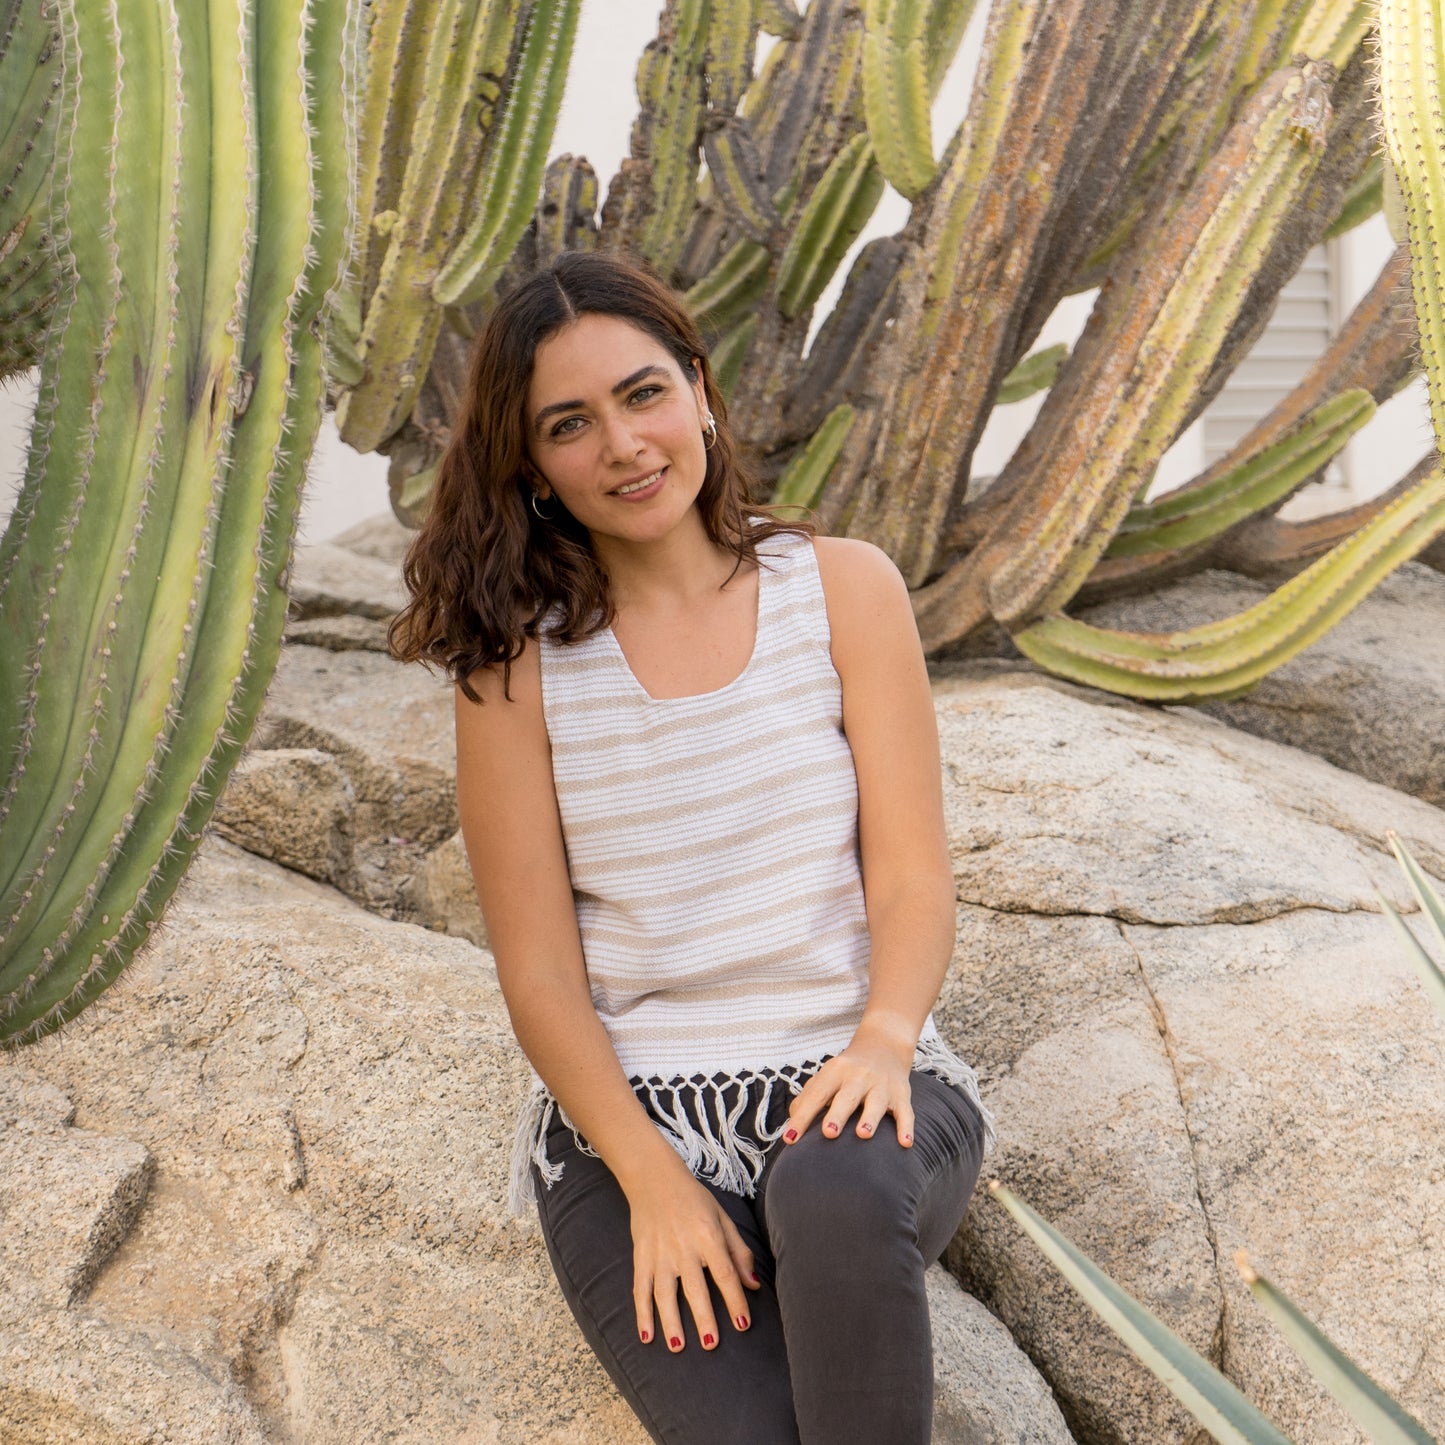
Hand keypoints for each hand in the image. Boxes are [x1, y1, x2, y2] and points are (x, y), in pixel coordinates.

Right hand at [626, 1159, 761, 1352]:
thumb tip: (753, 1285)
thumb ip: (739, 1251)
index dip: (735, 1300)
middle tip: (711, 1344)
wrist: (654, 1178)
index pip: (725, 1273)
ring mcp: (659, 1253)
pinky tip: (646, 1336)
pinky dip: (641, 1313)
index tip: (742, 1325)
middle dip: (703, 1318)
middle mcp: (684, 1246)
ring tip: (678, 1347)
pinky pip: (640, 1288)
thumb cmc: (694, 1199)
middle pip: (695, 1288)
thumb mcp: (722, 1217)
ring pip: (664, 1293)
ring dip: (670, 1322)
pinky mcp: (641, 1256)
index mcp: (708, 1235)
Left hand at [781, 1035, 914, 1146]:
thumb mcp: (826, 1077)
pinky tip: (905, 1143)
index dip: (803, 1117)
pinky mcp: (901, 1095)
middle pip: (847, 1096)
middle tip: (828, 1133)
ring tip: (863, 1134)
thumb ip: (808, 1098)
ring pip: (877, 1102)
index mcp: (835, 1072)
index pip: (817, 1095)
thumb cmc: (847, 1071)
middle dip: (838, 1114)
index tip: (790, 1139)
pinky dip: (906, 1128)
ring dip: (870, 1118)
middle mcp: (859, 1076)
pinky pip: (905, 1112)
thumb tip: (792, 1125)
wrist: (884, 1045)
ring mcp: (881, 1085)